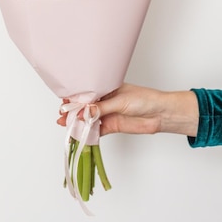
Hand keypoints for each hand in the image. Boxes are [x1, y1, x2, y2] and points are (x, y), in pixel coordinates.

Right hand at [57, 83, 198, 137]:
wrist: (159, 114)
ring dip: (78, 123)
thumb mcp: (120, 101)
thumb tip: (83, 112)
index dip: (75, 98)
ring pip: (88, 119)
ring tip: (66, 125)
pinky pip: (96, 130)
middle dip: (73, 111)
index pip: (87, 93)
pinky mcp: (111, 126)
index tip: (64, 103)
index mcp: (106, 88)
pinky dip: (87, 133)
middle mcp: (104, 101)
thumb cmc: (143, 100)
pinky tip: (78, 133)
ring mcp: (107, 114)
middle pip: (85, 107)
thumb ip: (101, 108)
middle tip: (62, 116)